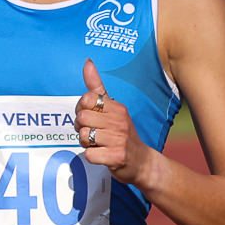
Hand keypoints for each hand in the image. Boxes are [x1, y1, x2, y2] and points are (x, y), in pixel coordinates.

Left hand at [76, 58, 143, 181]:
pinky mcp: (116, 157)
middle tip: (94, 133)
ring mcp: (119, 140)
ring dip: (86, 143)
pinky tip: (102, 155)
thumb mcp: (113, 108)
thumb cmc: (122, 133)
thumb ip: (97, 87)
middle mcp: (120, 121)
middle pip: (82, 119)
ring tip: (99, 144)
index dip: (82, 109)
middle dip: (82, 128)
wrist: (142, 162)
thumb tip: (87, 61)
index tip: (91, 117)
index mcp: (118, 108)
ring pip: (84, 137)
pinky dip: (92, 156)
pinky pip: (89, 154)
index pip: (86, 100)